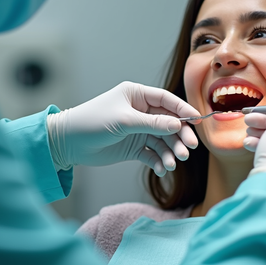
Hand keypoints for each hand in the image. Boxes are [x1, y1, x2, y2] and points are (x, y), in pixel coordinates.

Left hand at [47, 82, 199, 175]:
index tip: (197, 120)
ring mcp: (138, 130)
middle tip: (189, 148)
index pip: (166, 101)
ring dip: (171, 151)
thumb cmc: (92, 122)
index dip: (183, 110)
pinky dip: (159, 161)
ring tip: (175, 162)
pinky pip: (153, 154)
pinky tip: (163, 169)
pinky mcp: (134, 147)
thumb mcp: (124, 121)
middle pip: (169, 123)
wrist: (68, 143)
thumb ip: (152, 124)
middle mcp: (140, 111)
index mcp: (137, 95)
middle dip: (180, 136)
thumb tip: (179, 125)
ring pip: (162, 140)